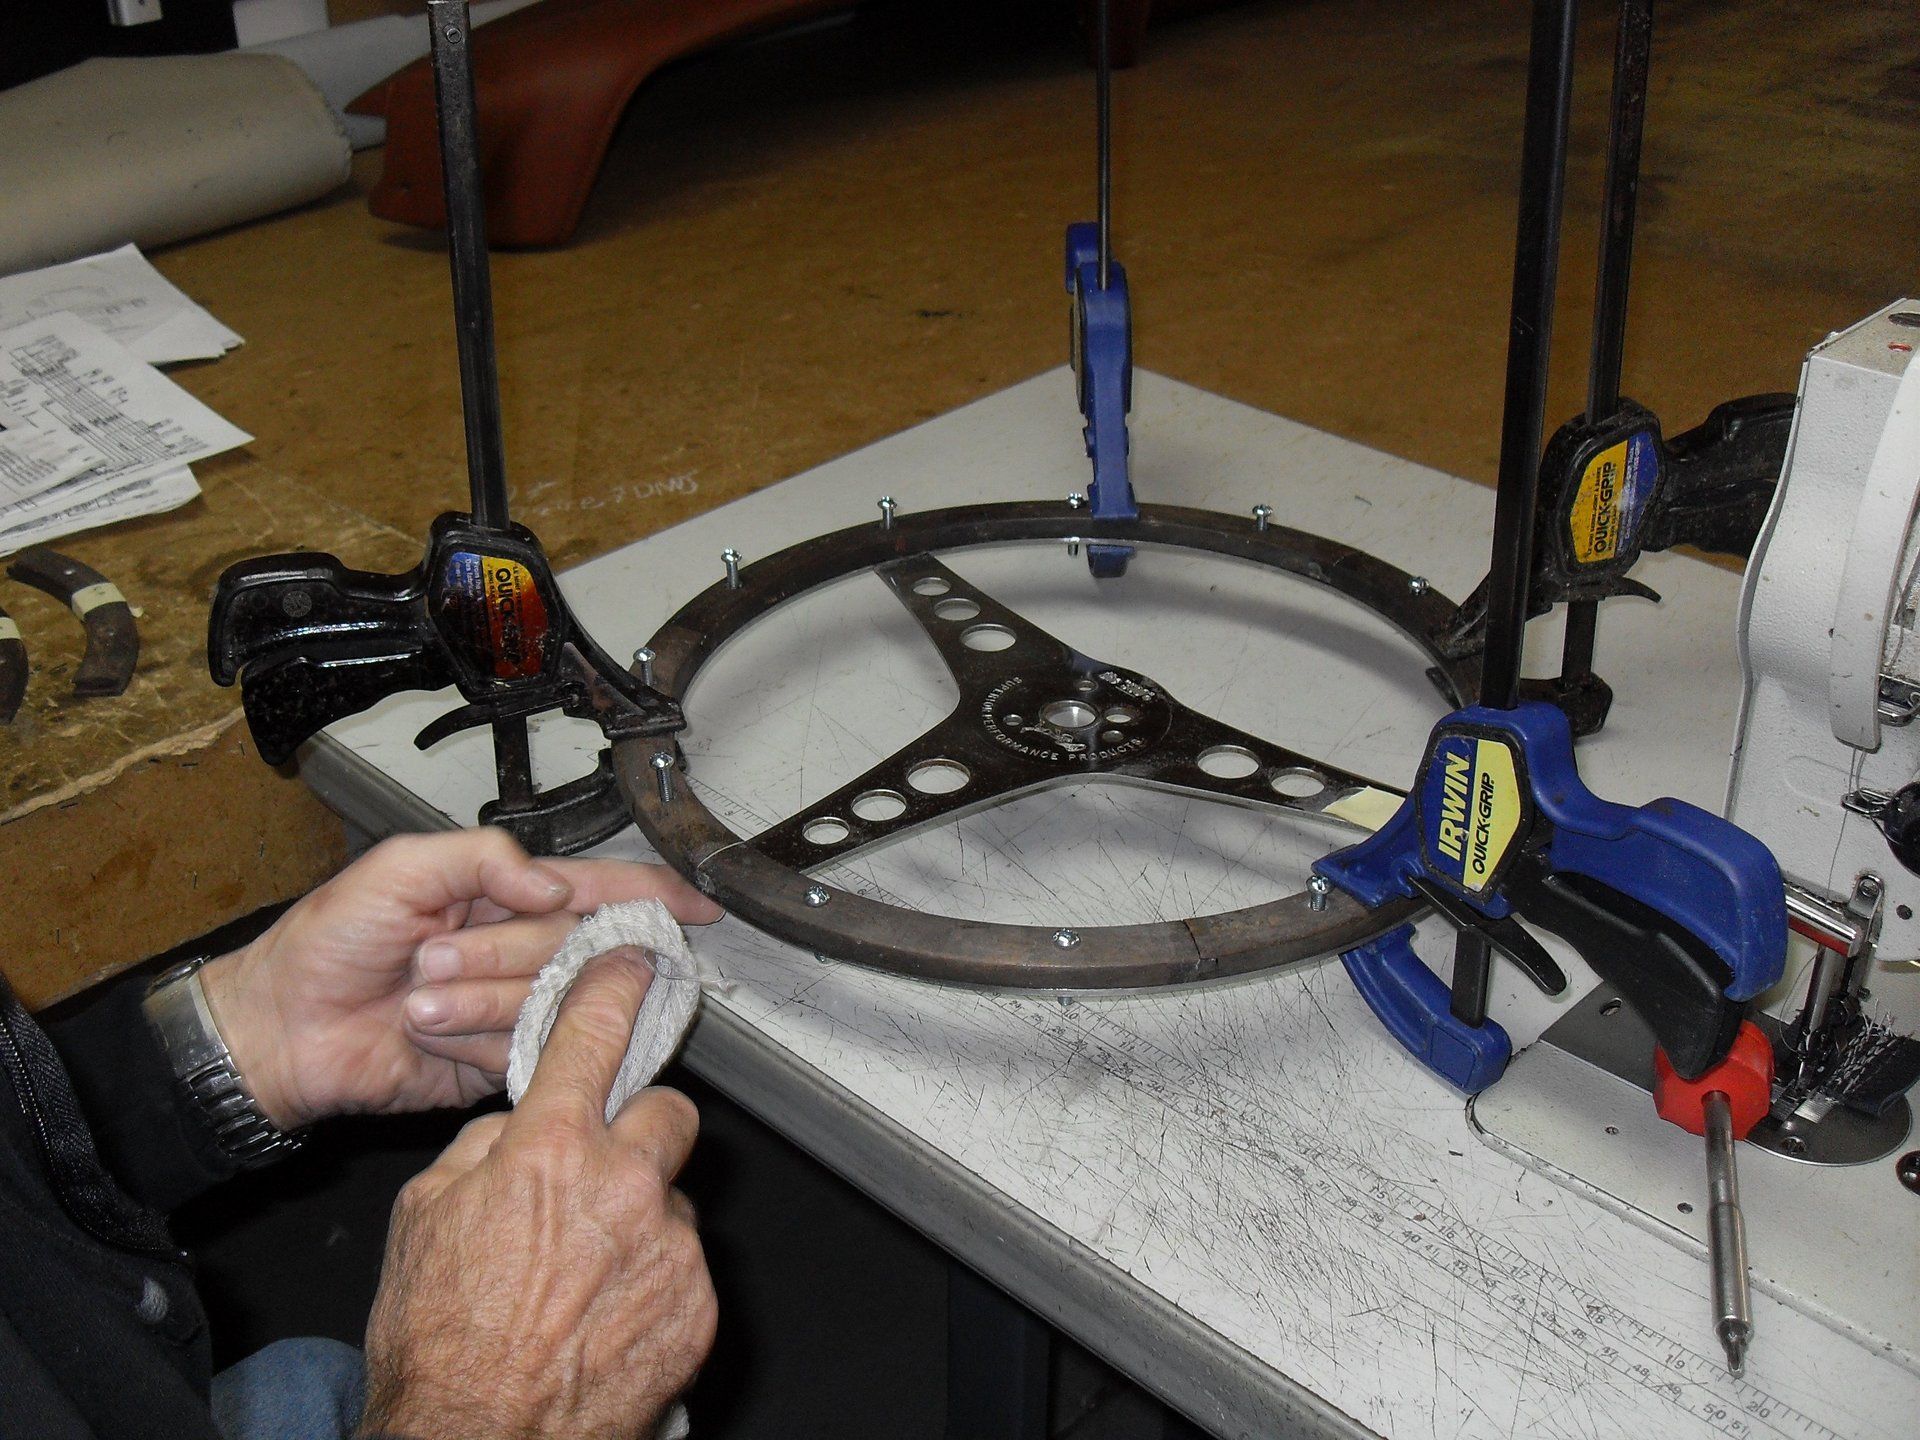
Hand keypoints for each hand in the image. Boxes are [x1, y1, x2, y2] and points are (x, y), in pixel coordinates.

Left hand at [197, 828, 721, 1128]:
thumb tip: (555, 886)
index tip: (696, 904)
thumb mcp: (397, 867)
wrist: (283, 1031)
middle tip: (431, 957)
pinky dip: (472, 1043)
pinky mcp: (496, 1062)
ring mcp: (511, 1007)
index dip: (652, 894)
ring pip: (548, 1003)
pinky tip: (430, 1037)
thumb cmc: (326, 945)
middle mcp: (518, 950)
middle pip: (572, 946)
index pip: (600, 888)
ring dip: (476, 1001)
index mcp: (505, 894)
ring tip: (417, 1001)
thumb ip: (483, 857)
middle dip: (502, 954)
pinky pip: (521, 1052)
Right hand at [360, 951, 716, 1439]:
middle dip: (640, 1131)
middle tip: (602, 1171)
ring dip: (640, 1220)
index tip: (632, 964)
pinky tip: (604, 1317)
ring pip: (671, 1198)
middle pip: (667, 1112)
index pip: (595, 1036)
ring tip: (584, 1276)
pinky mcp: (698, 1302)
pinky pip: (683, 1264)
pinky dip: (653, 1282)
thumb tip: (519, 1125)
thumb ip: (484, 1148)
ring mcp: (668, 1246)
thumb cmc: (439, 1342)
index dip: (614, 988)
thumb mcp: (424, 1217)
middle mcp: (621, 1187)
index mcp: (548, 1152)